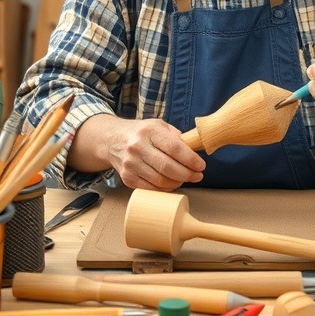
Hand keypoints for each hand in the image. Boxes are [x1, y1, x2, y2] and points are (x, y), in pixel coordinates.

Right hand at [72, 115, 205, 190]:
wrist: (113, 140)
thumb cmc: (142, 133)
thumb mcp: (159, 126)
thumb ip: (177, 137)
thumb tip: (195, 151)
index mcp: (149, 131)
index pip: (174, 147)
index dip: (191, 159)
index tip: (201, 166)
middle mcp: (137, 147)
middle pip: (168, 167)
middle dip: (187, 174)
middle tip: (198, 176)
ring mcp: (130, 164)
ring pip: (160, 181)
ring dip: (177, 183)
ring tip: (185, 179)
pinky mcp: (126, 177)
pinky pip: (150, 188)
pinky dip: (164, 189)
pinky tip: (171, 183)